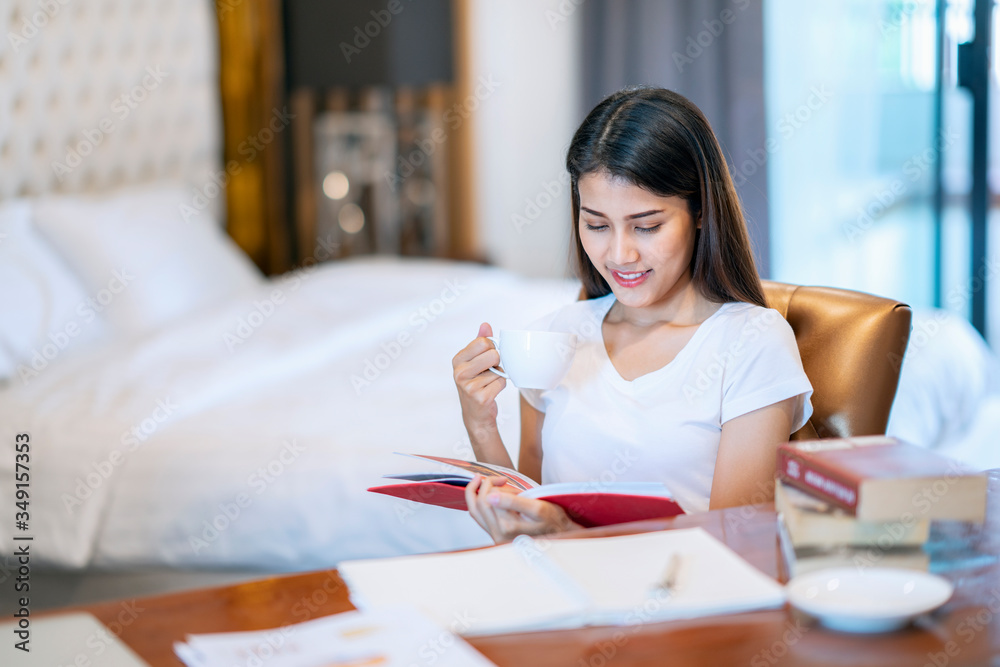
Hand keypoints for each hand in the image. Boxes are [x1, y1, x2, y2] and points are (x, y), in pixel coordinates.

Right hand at [452, 323, 505, 432]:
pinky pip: (501, 383)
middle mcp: (459, 372)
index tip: (487, 357)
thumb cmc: (475, 384)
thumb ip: (479, 342)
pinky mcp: (481, 397)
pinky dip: (500, 386)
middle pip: (493, 354)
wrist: (475, 415)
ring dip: (498, 376)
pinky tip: (490, 392)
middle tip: (489, 371)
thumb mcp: (474, 362)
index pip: (483, 342)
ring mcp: (469, 386)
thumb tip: (485, 325)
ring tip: (488, 384)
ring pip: (499, 370)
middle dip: (497, 362)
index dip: (491, 348)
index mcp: (457, 360)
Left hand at [465, 474, 581, 543]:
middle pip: (480, 503)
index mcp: (508, 528)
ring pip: (476, 510)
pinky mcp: (496, 535)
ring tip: (488, 482)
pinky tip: (485, 493)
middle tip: (501, 479)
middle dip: (487, 486)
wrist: (560, 534)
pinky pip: (479, 518)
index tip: (505, 478)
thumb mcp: (537, 507)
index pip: (488, 499)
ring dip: (480, 493)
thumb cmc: (552, 520)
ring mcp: (496, 537)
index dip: (493, 483)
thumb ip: (513, 502)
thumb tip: (490, 497)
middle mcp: (499, 535)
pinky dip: (478, 503)